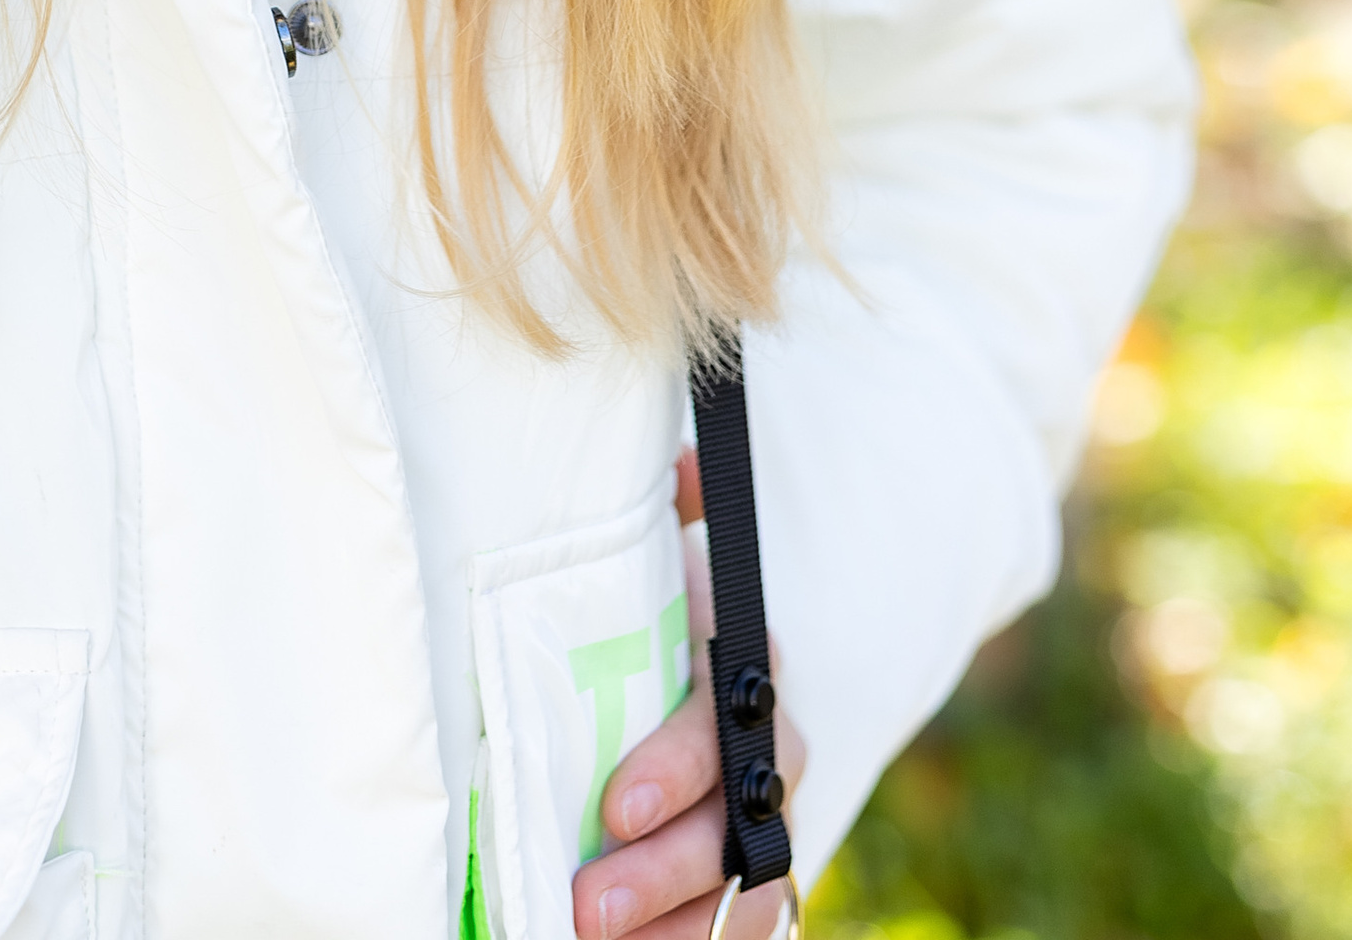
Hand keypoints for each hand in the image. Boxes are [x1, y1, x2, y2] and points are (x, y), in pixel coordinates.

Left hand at [569, 459, 805, 939]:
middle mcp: (767, 757)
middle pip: (734, 828)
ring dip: (674, 928)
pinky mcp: (749, 883)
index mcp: (743, 674)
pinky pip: (743, 931)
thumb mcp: (655, 553)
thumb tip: (682, 459)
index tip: (614, 804)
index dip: (676, 768)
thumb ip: (666, 507)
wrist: (689, 679)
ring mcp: (763, 825)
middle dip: (662, 874)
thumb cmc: (655, 609)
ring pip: (743, 894)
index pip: (722, 727)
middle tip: (584, 906)